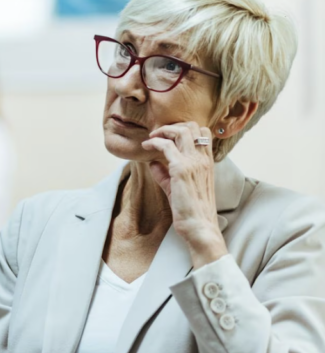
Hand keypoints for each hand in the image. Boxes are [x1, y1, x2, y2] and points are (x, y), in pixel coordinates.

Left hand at [141, 121, 228, 266]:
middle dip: (172, 126)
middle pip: (193, 126)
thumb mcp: (177, 188)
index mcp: (207, 162)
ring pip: (181, 131)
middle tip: (157, 134)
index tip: (168, 135)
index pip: (203, 132)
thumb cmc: (191, 210)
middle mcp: (203, 159)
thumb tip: (153, 163)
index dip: (185, 128)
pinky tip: (146, 147)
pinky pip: (166, 146)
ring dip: (162, 131)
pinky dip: (154, 142)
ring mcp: (194, 163)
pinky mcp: (181, 170)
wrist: (199, 226)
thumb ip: (166, 174)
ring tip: (150, 138)